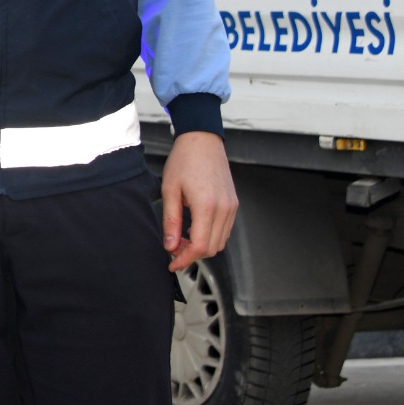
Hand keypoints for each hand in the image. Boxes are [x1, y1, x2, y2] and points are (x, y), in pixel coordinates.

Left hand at [161, 131, 238, 271]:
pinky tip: (195, 228)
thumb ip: (171, 221)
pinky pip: (225, 230)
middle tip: (173, 247)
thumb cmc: (184, 161)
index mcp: (207, 206)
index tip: (173, 263)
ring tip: (182, 237)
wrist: (202, 141)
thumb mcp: (170, 190)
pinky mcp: (234, 204)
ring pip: (220, 242)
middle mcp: (224, 209)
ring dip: (202, 246)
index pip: (200, 247)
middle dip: (192, 254)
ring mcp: (232, 207)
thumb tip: (170, 246)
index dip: (185, 259)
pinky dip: (211, 236)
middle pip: (212, 249)